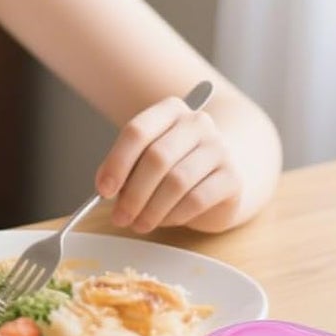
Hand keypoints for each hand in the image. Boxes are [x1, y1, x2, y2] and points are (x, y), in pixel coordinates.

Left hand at [94, 94, 242, 232]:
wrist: (221, 176)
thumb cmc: (175, 166)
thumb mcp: (147, 160)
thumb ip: (127, 168)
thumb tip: (107, 189)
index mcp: (170, 110)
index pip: (137, 131)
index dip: (117, 163)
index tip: (103, 190)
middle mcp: (197, 123)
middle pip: (157, 158)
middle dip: (133, 194)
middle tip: (120, 217)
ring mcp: (219, 148)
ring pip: (177, 181)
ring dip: (152, 209)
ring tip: (139, 224)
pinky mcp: (232, 177)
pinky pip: (196, 199)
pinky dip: (174, 215)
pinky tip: (165, 221)